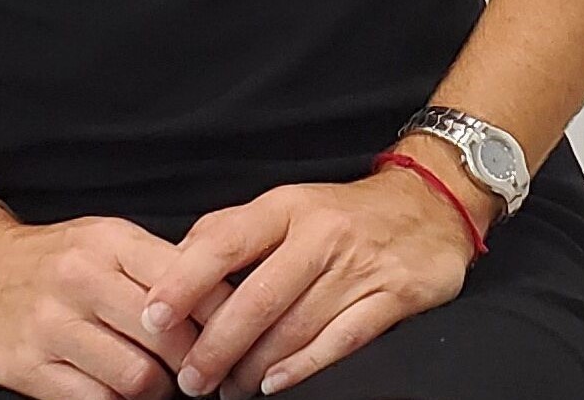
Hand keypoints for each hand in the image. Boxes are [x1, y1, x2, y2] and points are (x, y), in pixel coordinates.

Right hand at [0, 211, 239, 398]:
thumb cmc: (52, 257)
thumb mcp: (103, 239)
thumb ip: (155, 264)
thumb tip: (219, 296)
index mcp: (109, 241)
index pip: (183, 277)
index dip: (216, 313)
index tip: (231, 333)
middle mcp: (82, 278)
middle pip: (164, 332)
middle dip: (193, 361)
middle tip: (202, 372)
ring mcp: (52, 325)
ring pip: (134, 375)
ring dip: (158, 389)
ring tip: (162, 385)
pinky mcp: (29, 367)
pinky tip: (121, 392)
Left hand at [139, 167, 479, 398]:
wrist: (429, 203)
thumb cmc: (340, 213)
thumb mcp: (286, 204)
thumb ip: (232, 231)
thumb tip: (175, 264)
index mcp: (286, 206)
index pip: (225, 241)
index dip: (186, 281)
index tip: (153, 316)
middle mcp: (319, 233)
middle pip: (257, 297)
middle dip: (216, 345)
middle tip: (190, 379)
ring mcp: (357, 265)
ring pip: (293, 327)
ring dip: (253, 367)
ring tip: (227, 389)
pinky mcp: (391, 295)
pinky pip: (340, 340)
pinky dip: (303, 367)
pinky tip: (275, 384)